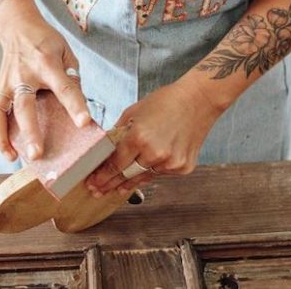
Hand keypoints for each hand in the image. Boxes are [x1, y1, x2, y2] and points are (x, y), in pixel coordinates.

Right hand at [0, 15, 92, 162]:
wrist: (17, 26)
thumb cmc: (45, 41)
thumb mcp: (66, 53)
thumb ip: (72, 79)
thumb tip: (78, 108)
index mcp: (47, 64)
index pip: (64, 87)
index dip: (75, 106)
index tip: (84, 123)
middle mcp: (24, 75)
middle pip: (25, 106)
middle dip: (31, 131)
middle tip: (37, 153)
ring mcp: (7, 82)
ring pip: (0, 112)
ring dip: (3, 136)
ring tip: (13, 157)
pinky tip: (5, 147)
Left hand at [84, 78, 223, 196]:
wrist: (198, 99)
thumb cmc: (165, 101)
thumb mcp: (134, 111)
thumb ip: (118, 132)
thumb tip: (105, 148)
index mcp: (138, 137)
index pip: (115, 164)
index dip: (102, 176)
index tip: (92, 183)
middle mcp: (154, 153)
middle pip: (127, 176)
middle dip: (111, 184)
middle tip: (98, 191)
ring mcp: (170, 163)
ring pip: (144, 177)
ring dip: (130, 181)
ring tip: (117, 188)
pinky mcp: (183, 167)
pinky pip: (161, 173)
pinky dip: (153, 170)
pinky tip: (146, 169)